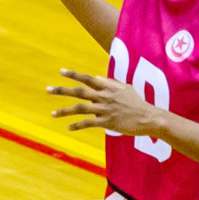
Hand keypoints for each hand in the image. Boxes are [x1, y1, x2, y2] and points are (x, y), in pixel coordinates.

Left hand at [48, 69, 166, 135]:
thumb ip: (110, 83)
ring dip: (65, 111)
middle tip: (47, 90)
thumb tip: (97, 77)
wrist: (150, 118)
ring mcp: (105, 109)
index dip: (74, 75)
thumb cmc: (137, 103)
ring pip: (80, 108)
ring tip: (52, 114)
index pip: (87, 79)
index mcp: (108, 88)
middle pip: (79, 92)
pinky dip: (77, 125)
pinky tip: (69, 128)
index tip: (61, 72)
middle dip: (62, 90)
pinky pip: (88, 123)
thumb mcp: (126, 88)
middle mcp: (104, 97)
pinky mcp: (108, 122)